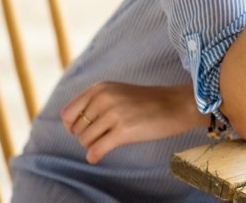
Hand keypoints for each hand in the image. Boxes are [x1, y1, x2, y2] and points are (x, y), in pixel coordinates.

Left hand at [60, 82, 205, 163]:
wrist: (177, 105)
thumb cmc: (148, 101)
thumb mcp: (118, 92)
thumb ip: (94, 102)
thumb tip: (68, 124)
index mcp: (100, 88)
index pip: (68, 113)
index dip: (72, 125)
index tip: (85, 129)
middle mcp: (104, 98)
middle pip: (76, 129)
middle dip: (86, 136)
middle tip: (104, 135)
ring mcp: (114, 114)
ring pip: (85, 140)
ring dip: (94, 145)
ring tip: (109, 140)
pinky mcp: (124, 131)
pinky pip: (96, 150)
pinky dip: (94, 156)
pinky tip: (98, 156)